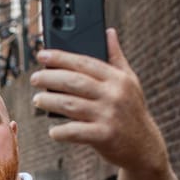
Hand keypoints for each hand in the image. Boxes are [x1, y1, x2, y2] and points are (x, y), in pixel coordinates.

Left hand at [30, 28, 168, 174]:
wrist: (145, 148)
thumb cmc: (131, 111)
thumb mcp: (129, 82)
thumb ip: (116, 57)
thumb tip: (108, 31)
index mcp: (118, 79)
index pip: (84, 63)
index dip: (61, 57)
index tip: (42, 55)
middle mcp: (114, 95)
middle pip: (74, 82)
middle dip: (49, 78)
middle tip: (34, 78)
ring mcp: (108, 116)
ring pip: (70, 104)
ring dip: (49, 101)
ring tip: (37, 99)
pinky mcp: (104, 136)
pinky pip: (74, 131)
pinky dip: (60, 131)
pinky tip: (53, 130)